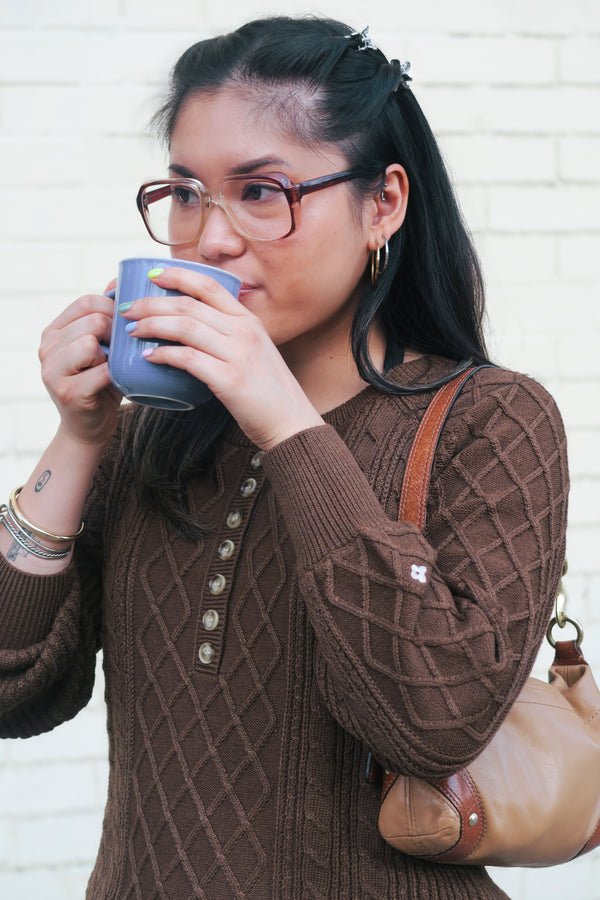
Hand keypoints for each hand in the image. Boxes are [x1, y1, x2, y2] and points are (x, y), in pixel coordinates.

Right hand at [39, 290, 121, 446]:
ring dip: (114, 353)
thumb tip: (120, 280)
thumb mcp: (103, 346)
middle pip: (93, 320)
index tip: (129, 326)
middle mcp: (46, 348)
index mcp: (54, 331)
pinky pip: (100, 370)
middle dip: (118, 332)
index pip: (85, 302)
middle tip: (127, 350)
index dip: (114, 309)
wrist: (90, 427)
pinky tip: (119, 380)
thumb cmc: (101, 383)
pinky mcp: (67, 392)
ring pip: (92, 341)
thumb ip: (106, 316)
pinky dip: (116, 373)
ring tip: (118, 366)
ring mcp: (52, 370)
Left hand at [119, 266, 323, 448]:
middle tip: (128, 309)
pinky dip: (163, 355)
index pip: (209, 285)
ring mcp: (238, 354)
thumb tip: (192, 330)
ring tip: (133, 330)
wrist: (291, 423)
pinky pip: (188, 359)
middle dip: (151, 302)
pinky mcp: (230, 379)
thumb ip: (229, 337)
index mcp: (249, 321)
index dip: (178, 275)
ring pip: (185, 327)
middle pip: (189, 304)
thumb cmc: (269, 392)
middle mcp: (244, 331)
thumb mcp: (255, 352)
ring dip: (152, 325)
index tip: (153, 275)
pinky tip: (149, 357)